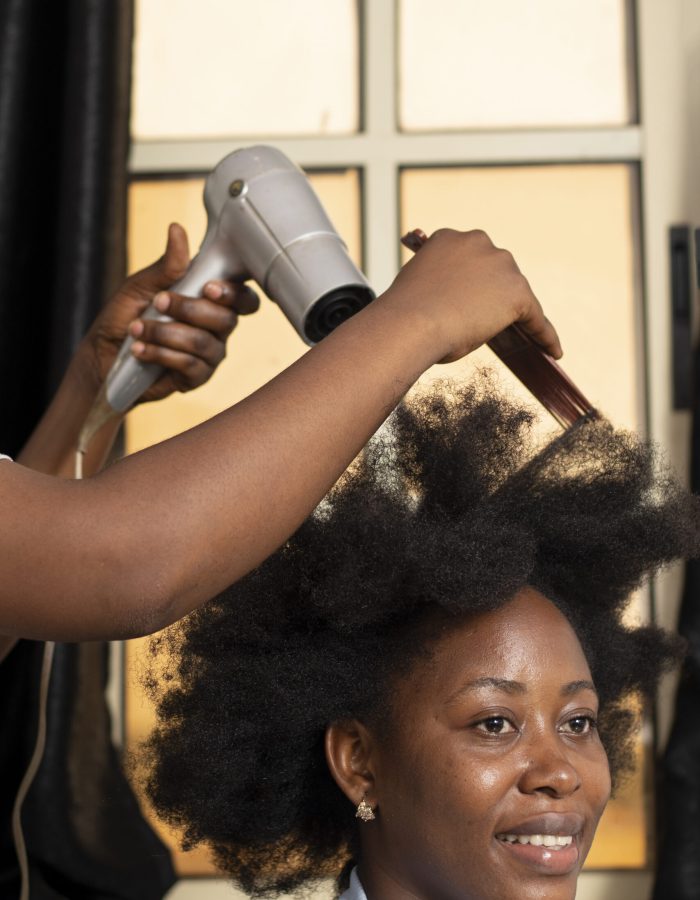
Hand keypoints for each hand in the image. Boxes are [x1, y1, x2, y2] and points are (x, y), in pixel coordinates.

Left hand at [82, 223, 258, 402]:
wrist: (102, 355)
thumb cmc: (125, 316)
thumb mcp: (141, 285)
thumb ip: (167, 266)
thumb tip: (177, 229)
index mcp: (211, 301)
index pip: (243, 298)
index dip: (234, 294)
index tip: (208, 288)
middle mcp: (217, 328)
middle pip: (227, 319)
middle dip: (189, 310)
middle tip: (158, 303)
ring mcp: (209, 354)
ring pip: (204, 343)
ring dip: (165, 333)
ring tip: (137, 330)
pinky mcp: (196, 377)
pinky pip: (190, 365)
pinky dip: (161, 354)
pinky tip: (141, 350)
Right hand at [385, 228, 561, 363]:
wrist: (409, 325)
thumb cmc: (405, 316)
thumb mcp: (421, 290)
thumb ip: (440, 290)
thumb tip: (455, 310)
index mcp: (449, 239)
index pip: (471, 259)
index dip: (473, 280)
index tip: (474, 296)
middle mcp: (477, 242)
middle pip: (497, 270)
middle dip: (496, 292)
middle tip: (493, 321)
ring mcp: (500, 265)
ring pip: (515, 292)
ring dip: (518, 313)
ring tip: (525, 339)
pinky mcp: (517, 292)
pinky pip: (535, 317)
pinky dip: (544, 335)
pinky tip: (552, 351)